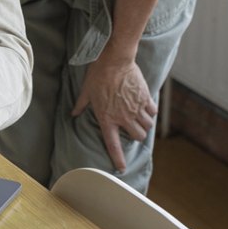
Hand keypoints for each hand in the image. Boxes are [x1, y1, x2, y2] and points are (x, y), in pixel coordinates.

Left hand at [71, 54, 156, 172]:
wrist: (114, 60)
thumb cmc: (98, 75)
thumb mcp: (86, 91)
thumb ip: (80, 105)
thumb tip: (74, 113)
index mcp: (107, 118)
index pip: (113, 145)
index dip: (118, 159)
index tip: (122, 168)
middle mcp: (124, 117)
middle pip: (138, 137)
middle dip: (137, 136)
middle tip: (133, 129)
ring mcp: (136, 109)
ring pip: (147, 127)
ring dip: (144, 125)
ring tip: (140, 119)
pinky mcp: (145, 99)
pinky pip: (153, 112)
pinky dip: (151, 112)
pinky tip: (146, 107)